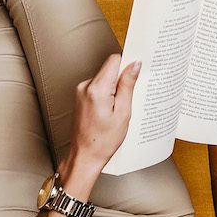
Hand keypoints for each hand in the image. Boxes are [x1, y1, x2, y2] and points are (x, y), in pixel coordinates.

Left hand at [69, 53, 139, 169]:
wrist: (84, 156)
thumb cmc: (103, 141)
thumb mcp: (123, 113)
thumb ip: (128, 85)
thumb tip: (135, 65)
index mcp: (97, 89)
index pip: (114, 60)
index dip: (127, 65)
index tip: (136, 75)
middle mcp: (85, 86)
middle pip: (109, 69)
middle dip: (121, 80)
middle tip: (127, 100)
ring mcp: (80, 91)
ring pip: (104, 78)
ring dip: (114, 89)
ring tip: (117, 110)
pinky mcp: (80, 96)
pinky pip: (97, 86)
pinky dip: (106, 94)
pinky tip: (109, 111)